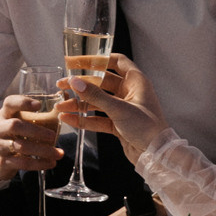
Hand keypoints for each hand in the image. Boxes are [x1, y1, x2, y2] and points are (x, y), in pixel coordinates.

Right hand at [0, 85, 64, 186]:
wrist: (0, 160)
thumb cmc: (18, 135)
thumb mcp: (25, 122)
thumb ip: (44, 110)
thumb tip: (65, 94)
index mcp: (5, 114)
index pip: (9, 103)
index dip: (23, 102)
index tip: (39, 105)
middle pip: (15, 125)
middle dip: (36, 131)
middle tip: (53, 136)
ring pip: (20, 147)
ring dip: (42, 150)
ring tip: (59, 154)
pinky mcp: (2, 161)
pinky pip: (22, 162)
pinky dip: (39, 163)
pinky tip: (51, 163)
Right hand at [54, 51, 169, 160]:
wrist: (156, 155)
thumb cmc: (147, 128)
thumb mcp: (119, 109)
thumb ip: (95, 95)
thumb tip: (75, 81)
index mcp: (136, 82)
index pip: (116, 61)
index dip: (96, 59)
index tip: (77, 61)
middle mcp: (129, 92)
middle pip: (101, 83)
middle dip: (81, 85)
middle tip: (62, 85)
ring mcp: (123, 109)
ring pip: (96, 102)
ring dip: (79, 104)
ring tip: (60, 106)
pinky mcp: (117, 124)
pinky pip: (97, 118)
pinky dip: (84, 119)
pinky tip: (68, 119)